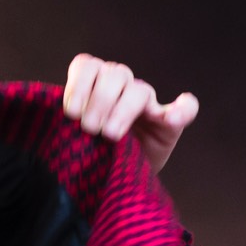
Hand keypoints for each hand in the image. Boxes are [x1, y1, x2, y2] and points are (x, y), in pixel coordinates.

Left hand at [62, 53, 199, 173]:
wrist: (112, 179)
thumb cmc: (88, 154)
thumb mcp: (69, 138)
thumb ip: (63, 125)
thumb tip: (59, 115)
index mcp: (95, 85)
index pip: (87, 66)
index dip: (78, 85)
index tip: (69, 113)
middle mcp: (121, 88)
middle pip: (113, 75)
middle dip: (98, 101)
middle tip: (88, 128)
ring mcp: (147, 104)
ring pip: (139, 90)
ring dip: (123, 110)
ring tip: (110, 135)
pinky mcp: (170, 124)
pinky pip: (186, 108)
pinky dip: (182, 108)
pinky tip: (174, 116)